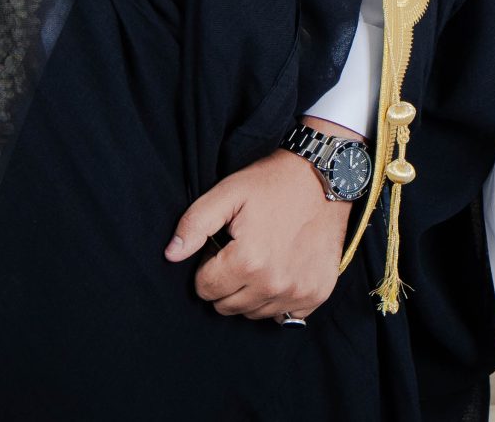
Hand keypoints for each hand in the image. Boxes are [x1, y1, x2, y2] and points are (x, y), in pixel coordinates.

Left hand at [164, 120, 359, 319]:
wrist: (323, 177)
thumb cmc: (271, 184)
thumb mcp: (228, 193)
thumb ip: (194, 224)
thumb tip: (171, 255)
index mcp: (248, 261)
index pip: (205, 289)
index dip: (207, 266)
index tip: (223, 247)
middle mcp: (274, 284)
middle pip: (227, 306)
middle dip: (226, 283)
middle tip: (241, 252)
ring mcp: (298, 292)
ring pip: (254, 313)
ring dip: (251, 293)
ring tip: (262, 260)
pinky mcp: (317, 294)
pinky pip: (285, 315)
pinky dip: (279, 299)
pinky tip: (282, 270)